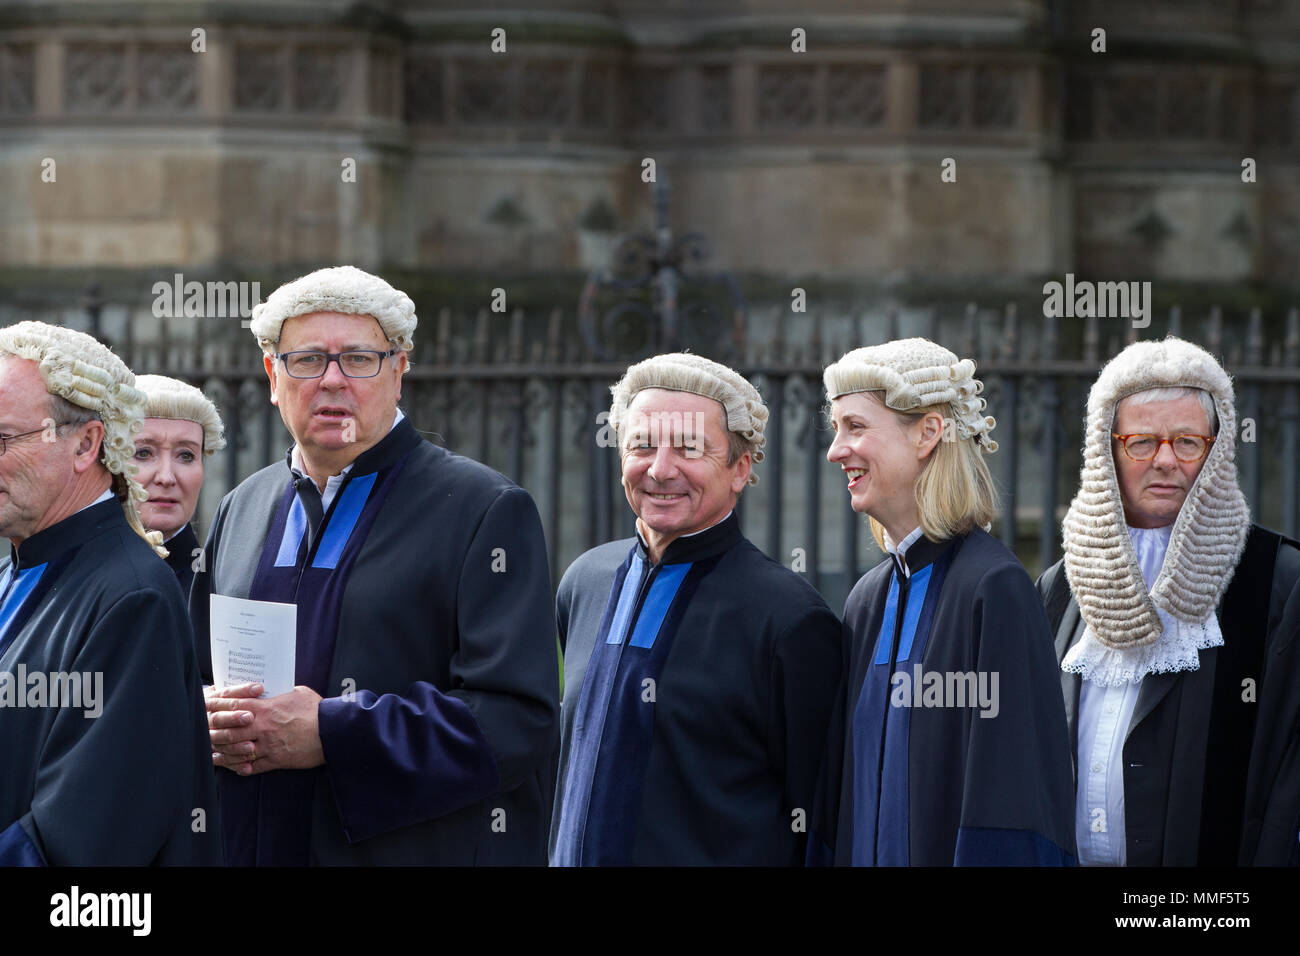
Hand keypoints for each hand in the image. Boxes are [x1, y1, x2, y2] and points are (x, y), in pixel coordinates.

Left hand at [206, 684, 324, 775]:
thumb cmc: (317, 709)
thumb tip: (272, 691)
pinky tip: (236, 768)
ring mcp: (268, 745)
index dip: (217, 706)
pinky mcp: (277, 760)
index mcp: (266, 708)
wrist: (332, 731)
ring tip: (214, 754)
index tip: (207, 706)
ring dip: (224, 753)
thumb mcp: (297, 692)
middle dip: (215, 732)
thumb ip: (280, 693)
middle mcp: (263, 727)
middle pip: (229, 731)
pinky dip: (242, 768)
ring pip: (237, 751)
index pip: (234, 705)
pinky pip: (253, 767)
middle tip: (205, 733)